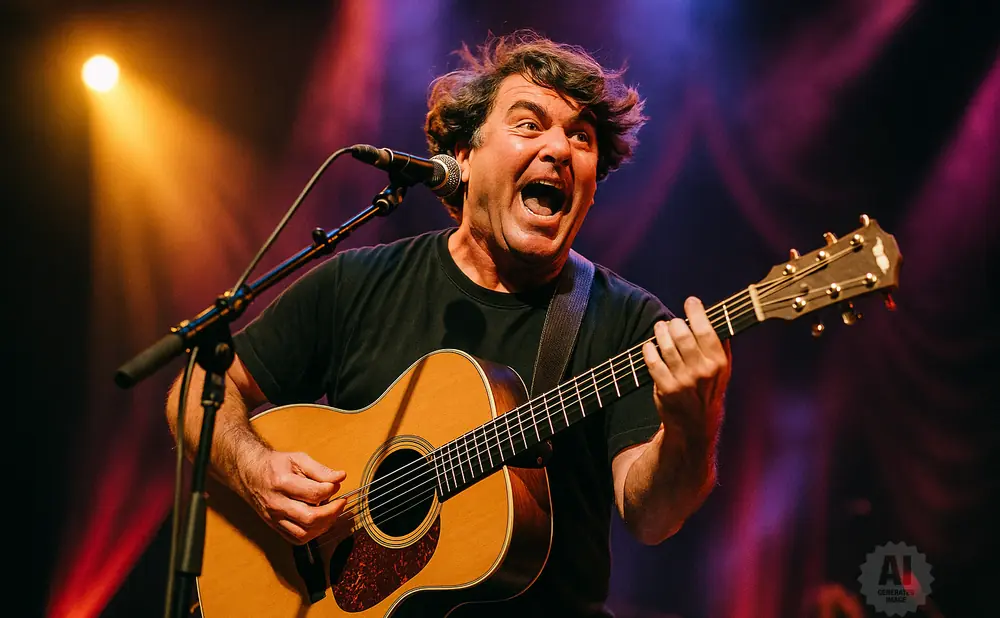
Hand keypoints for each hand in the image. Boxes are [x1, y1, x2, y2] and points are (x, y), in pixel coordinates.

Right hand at [236, 449, 346, 544]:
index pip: (314, 494)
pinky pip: (297, 539)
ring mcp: (275, 518)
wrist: (251, 474)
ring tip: (332, 512)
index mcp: (282, 483)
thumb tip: (341, 477)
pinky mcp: (275, 526)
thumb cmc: (276, 465)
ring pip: (304, 533)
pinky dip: (312, 534)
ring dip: (324, 525)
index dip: (331, 489)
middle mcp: (277, 504)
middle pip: (310, 518)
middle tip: (341, 502)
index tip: (336, 484)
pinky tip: (320, 522)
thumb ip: (320, 470)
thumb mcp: (298, 459)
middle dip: (332, 512)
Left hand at [641, 297, 730, 449]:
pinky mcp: (666, 389)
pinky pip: (653, 361)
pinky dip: (649, 350)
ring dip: (660, 332)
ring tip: (660, 329)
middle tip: (672, 323)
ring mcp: (683, 380)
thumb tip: (711, 315)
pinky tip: (650, 346)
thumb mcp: (722, 369)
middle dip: (674, 323)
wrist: (696, 424)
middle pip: (682, 334)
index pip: (706, 330)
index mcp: (718, 363)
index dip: (696, 312)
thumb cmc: (708, 389)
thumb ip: (719, 344)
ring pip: (666, 345)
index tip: (691, 302)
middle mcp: (702, 371)